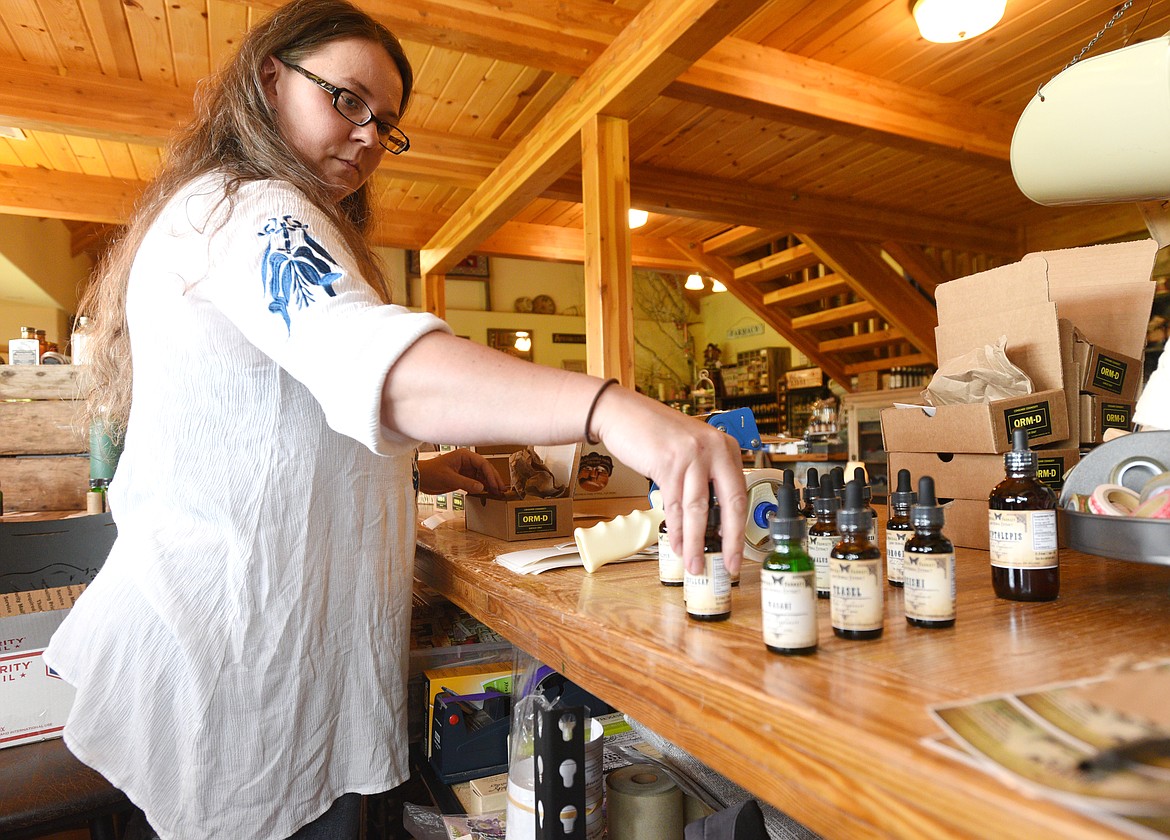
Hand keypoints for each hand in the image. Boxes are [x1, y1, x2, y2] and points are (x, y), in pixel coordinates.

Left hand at [418, 449, 506, 495]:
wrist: (420, 479)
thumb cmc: (431, 473)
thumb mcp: (448, 478)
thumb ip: (465, 483)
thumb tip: (481, 487)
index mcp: (464, 456)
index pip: (483, 463)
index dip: (491, 474)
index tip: (495, 484)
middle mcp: (467, 461)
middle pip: (485, 469)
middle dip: (494, 479)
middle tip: (501, 489)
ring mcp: (466, 470)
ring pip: (482, 476)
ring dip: (490, 484)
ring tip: (498, 492)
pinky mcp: (463, 478)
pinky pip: (476, 482)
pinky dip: (483, 487)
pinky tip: (489, 492)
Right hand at [587, 386, 745, 576]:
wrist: (624, 414)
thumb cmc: (657, 433)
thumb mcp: (693, 449)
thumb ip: (706, 475)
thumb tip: (713, 518)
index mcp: (725, 447)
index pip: (740, 494)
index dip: (739, 527)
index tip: (737, 550)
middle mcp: (714, 449)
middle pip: (728, 503)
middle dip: (729, 541)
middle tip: (728, 564)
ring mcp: (692, 455)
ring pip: (699, 510)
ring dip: (695, 542)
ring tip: (694, 563)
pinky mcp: (669, 463)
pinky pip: (675, 506)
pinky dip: (675, 529)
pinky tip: (676, 544)